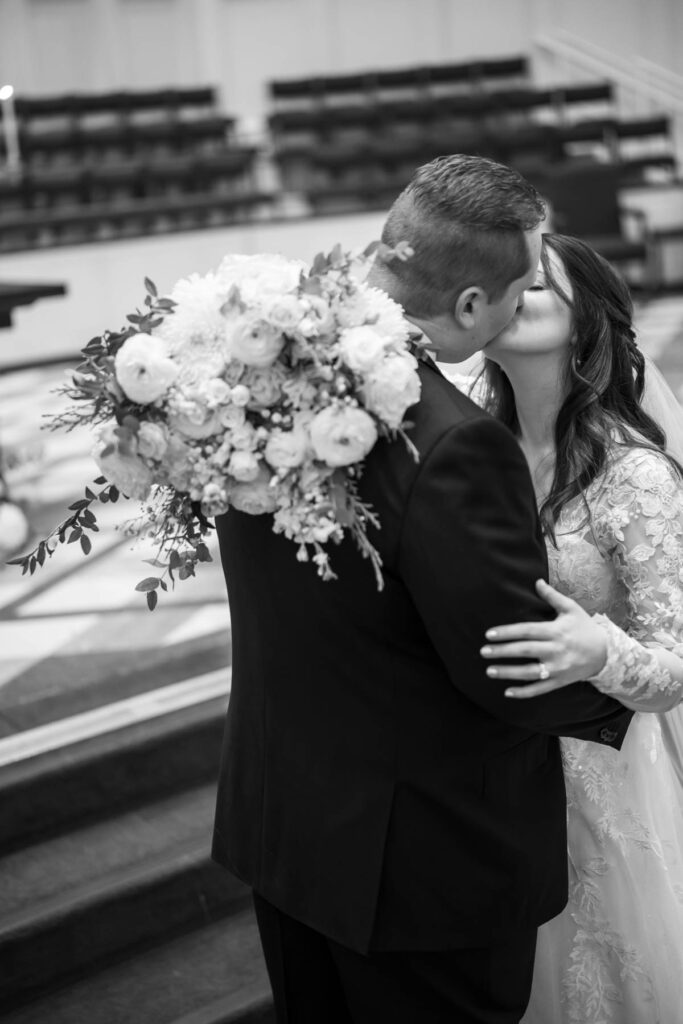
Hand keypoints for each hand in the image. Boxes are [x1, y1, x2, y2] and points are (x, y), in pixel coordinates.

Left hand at [480, 579, 607, 697]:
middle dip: (503, 651)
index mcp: (556, 631)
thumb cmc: (584, 628)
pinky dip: (524, 692)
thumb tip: (536, 581)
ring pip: (529, 672)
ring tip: (489, 671)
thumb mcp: (571, 609)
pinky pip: (540, 689)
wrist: (606, 653)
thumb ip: (552, 596)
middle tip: (483, 652)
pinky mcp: (560, 681)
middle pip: (525, 650)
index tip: (488, 634)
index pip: (526, 631)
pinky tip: (507, 692)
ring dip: (508, 673)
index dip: (507, 632)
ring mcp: (558, 668)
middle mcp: (556, 650)